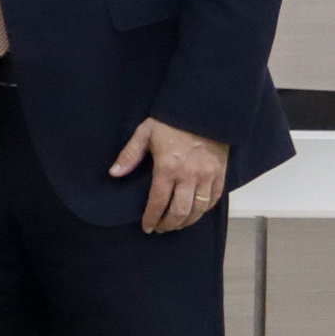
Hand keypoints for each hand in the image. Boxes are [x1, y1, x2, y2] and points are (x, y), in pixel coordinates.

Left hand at [112, 117, 229, 233]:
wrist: (204, 106)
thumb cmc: (171, 119)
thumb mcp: (145, 132)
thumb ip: (130, 155)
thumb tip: (114, 174)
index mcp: (167, 167)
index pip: (158, 202)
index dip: (151, 218)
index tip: (147, 227)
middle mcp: (189, 175)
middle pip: (179, 212)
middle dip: (168, 224)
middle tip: (160, 228)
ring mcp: (207, 175)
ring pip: (198, 210)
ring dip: (186, 222)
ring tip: (176, 224)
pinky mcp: (220, 172)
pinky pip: (214, 199)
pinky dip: (204, 210)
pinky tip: (196, 212)